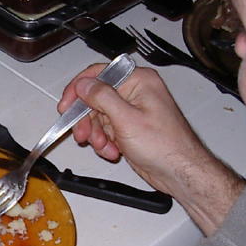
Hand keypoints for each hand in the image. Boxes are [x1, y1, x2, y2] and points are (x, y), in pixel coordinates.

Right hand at [60, 65, 244, 234]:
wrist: (179, 172)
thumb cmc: (165, 146)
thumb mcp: (126, 119)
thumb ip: (102, 98)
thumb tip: (84, 85)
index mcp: (139, 81)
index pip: (100, 74)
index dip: (79, 89)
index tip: (66, 106)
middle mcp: (136, 93)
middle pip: (96, 98)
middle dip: (88, 119)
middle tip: (82, 134)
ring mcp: (133, 111)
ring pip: (99, 117)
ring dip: (97, 134)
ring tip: (103, 146)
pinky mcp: (131, 128)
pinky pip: (108, 130)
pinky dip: (106, 142)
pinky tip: (113, 152)